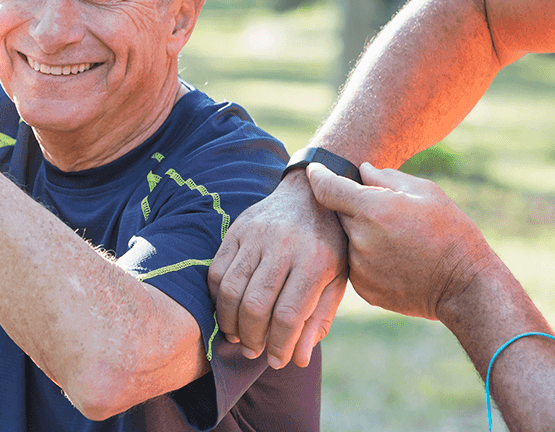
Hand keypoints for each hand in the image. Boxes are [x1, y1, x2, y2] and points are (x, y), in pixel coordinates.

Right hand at [208, 169, 347, 368]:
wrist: (308, 194)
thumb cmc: (327, 243)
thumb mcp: (337, 278)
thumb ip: (319, 318)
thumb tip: (298, 358)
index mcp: (314, 260)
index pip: (288, 315)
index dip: (279, 345)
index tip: (277, 360)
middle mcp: (283, 245)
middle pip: (254, 305)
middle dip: (251, 337)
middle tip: (253, 350)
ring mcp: (257, 235)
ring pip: (230, 289)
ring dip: (229, 322)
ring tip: (238, 336)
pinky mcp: (237, 229)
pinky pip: (217, 270)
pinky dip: (217, 297)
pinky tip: (228, 309)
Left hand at [308, 162, 492, 320]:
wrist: (464, 285)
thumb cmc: (450, 231)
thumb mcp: (425, 192)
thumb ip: (386, 177)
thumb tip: (362, 170)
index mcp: (372, 210)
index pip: (328, 188)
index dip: (318, 175)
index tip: (314, 170)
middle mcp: (360, 239)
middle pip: (337, 213)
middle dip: (350, 206)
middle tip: (379, 208)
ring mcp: (360, 268)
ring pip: (346, 240)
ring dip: (359, 233)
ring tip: (393, 236)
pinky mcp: (364, 289)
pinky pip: (354, 264)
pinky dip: (366, 256)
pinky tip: (394, 257)